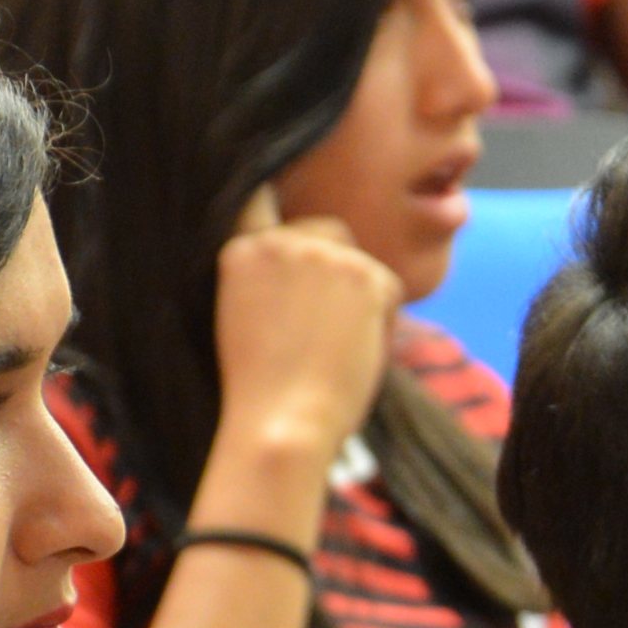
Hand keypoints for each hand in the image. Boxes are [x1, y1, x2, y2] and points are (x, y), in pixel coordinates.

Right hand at [209, 213, 399, 463]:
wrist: (282, 426)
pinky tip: (356, 355)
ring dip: (358, 297)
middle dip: (334, 265)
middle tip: (327, 325)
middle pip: (325, 229)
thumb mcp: (247, 322)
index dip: (283, 210)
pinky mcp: (364, 273)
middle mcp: (278, 242)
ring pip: (358, 261)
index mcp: (238, 252)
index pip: (260, 201)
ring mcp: (321, 254)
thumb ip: (273, 283)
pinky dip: (383, 324)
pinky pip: (389, 289)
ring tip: (335, 350)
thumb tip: (319, 277)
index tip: (297, 226)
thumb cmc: (262, 396)